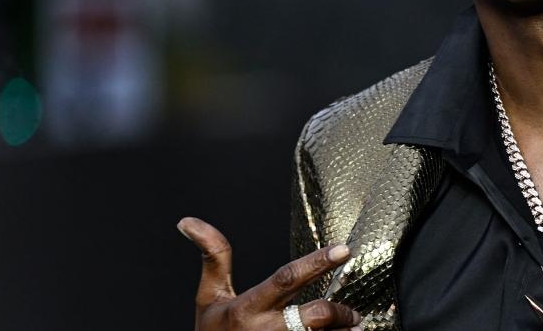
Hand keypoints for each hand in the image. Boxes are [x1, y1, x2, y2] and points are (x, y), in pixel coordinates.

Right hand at [177, 217, 361, 330]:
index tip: (343, 249)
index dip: (317, 262)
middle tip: (353, 314)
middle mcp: (264, 330)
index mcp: (247, 309)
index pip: (287, 278)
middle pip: (315, 315)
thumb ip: (214, 258)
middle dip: (339, 312)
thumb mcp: (209, 298)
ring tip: (348, 330)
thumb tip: (188, 221)